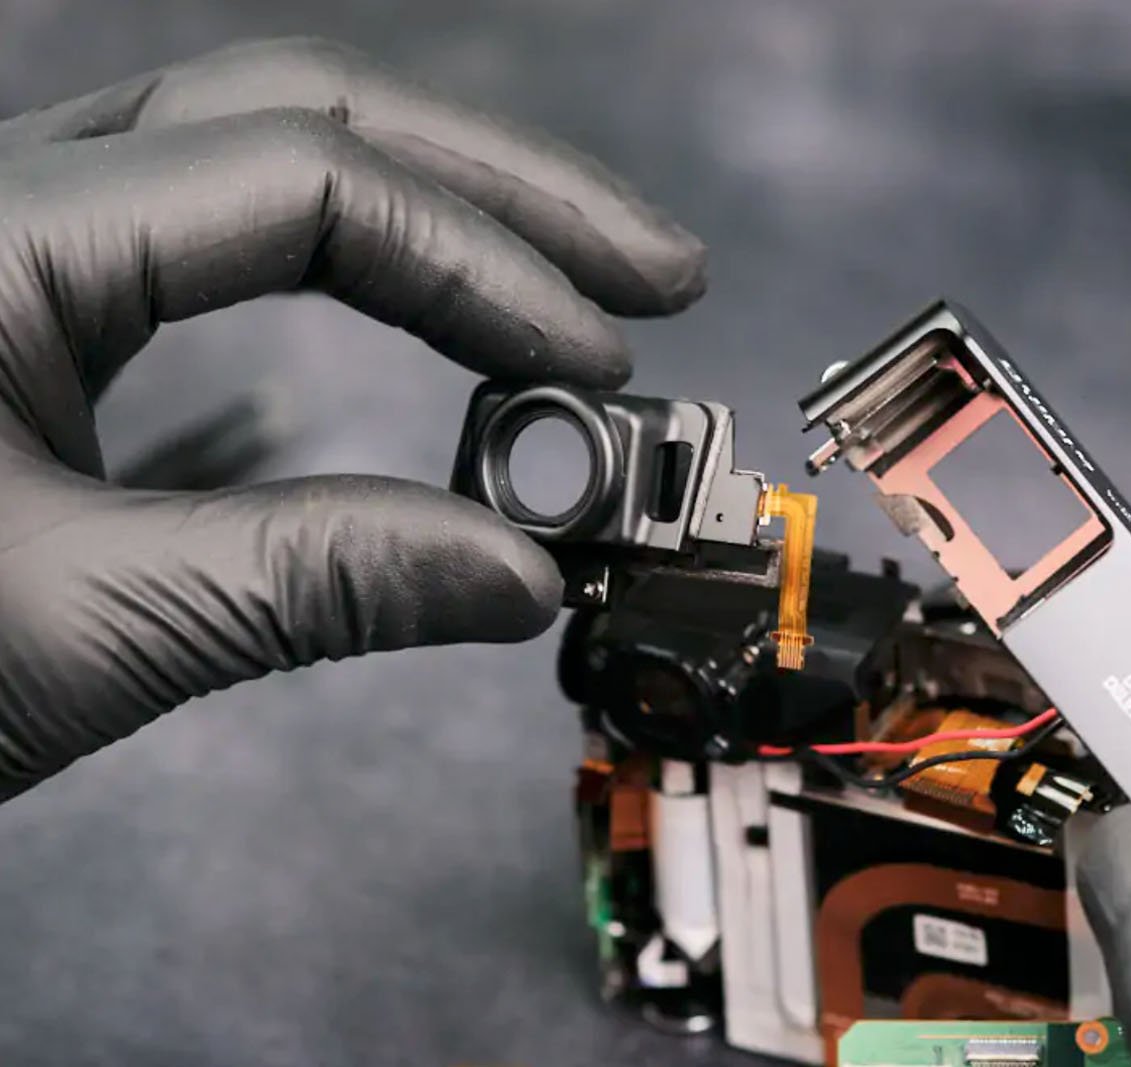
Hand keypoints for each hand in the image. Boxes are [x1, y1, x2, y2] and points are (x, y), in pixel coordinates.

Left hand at [0, 37, 706, 802]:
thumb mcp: (77, 628)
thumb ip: (315, 581)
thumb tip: (524, 578)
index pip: (310, 183)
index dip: (484, 266)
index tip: (599, 363)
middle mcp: (14, 203)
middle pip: (310, 116)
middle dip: (506, 191)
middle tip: (655, 266)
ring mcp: (30, 254)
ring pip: (272, 165)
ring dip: (444, 221)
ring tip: (579, 291)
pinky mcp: (46, 325)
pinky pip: (224, 254)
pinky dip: (358, 287)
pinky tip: (438, 333)